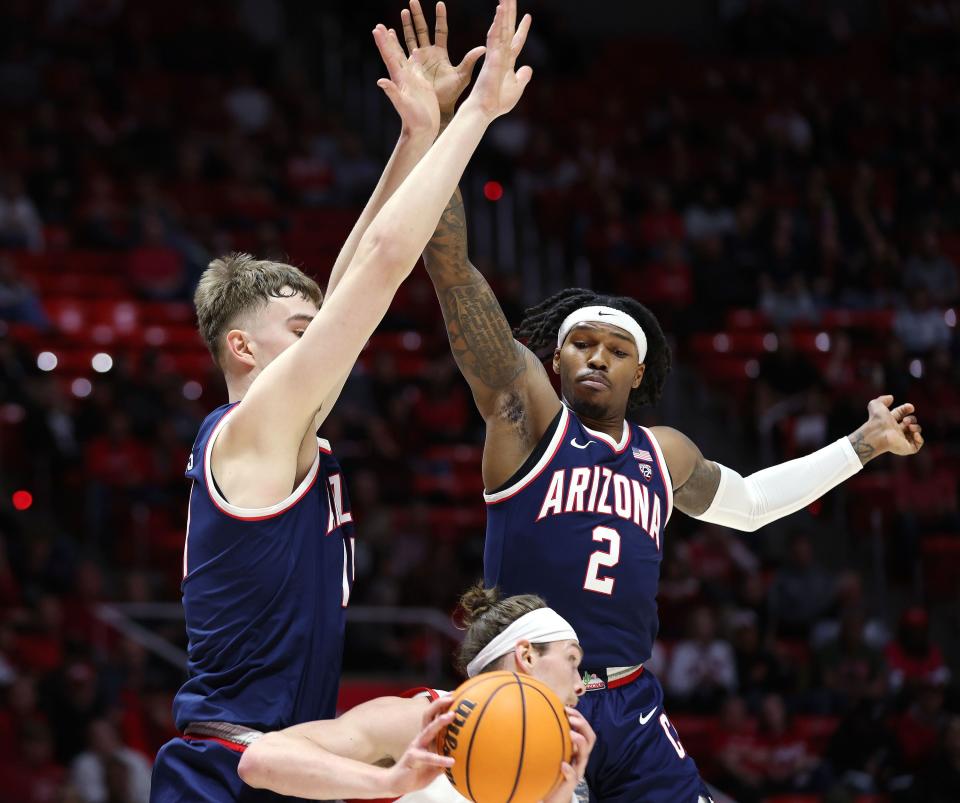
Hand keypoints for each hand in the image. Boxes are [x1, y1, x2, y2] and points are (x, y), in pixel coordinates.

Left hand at [373, 24, 440, 136]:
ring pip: (403, 57)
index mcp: (400, 79)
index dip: (383, 43)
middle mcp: (404, 78)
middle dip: (387, 40)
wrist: (423, 129)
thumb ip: (393, 93)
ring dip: (397, 44)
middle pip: (394, 54)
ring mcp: (412, 80)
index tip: (376, 29)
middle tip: (379, 26)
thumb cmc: (413, 120)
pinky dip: (414, 56)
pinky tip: (414, 50)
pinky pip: (416, 66)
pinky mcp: (421, 84)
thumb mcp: (403, 105)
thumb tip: (381, 81)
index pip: (390, 57)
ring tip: (392, 31)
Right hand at [382, 696, 454, 796]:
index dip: (443, 705)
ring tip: (451, 716)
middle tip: (452, 697)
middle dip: (439, 704)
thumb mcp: (436, 764)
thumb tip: (465, 755)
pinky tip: (451, 761)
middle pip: (429, 715)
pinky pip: (427, 757)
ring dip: (439, 722)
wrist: (397, 783)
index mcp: (427, 736)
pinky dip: (439, 759)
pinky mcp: (413, 758)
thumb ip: (447, 756)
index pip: (434, 715)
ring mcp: (416, 746)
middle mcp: (421, 738)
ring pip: (428, 731)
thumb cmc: (418, 771)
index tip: (455, 694)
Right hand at [400, 1, 485, 115]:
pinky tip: (389, 32)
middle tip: (412, 1)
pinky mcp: (410, 68)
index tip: (439, 3)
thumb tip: (483, 48)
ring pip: (410, 38)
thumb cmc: (451, 94)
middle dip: (417, 15)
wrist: (439, 108)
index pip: (440, 30)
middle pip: (421, 30)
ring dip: (406, 24)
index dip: (440, 17)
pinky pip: (401, 53)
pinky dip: (395, 42)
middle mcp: (428, 54)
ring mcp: (418, 60)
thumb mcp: (462, 76)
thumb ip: (470, 60)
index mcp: (440, 53)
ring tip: (403, 11)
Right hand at [461, 0, 532, 120]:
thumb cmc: (498, 101)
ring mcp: (496, 54)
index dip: (522, 29)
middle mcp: (501, 54)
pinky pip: (495, 36)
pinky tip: (500, 10)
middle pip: (508, 29)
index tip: (528, 16)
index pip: (517, 41)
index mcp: (508, 62)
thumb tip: (529, 68)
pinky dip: (498, 23)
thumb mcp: (517, 88)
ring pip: (501, 28)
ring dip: (503, 12)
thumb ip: (523, 77)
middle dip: (510, 13)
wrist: (486, 109)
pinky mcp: (491, 56)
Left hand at [543, 707, 595, 802]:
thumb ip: (553, 737)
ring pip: (584, 755)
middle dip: (583, 725)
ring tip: (571, 734)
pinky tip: (563, 764)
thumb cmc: (553, 770)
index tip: (568, 708)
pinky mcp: (571, 783)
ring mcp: (577, 770)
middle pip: (590, 739)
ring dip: (580, 742)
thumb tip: (539, 714)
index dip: (580, 718)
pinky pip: (572, 776)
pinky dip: (569, 770)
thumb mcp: (555, 751)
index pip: (585, 730)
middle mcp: (580, 758)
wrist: (553, 795)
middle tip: (571, 718)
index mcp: (577, 749)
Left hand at [849, 395, 923, 463]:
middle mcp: (895, 430)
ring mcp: (901, 440)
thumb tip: (891, 397)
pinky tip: (914, 434)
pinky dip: (919, 439)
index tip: (910, 407)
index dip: (906, 408)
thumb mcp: (876, 405)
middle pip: (910, 422)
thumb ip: (882, 399)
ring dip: (916, 427)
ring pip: (915, 432)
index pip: (901, 413)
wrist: (878, 433)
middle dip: (912, 419)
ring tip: (909, 427)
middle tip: (905, 420)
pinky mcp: (905, 448)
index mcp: (889, 421)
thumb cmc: (877, 420)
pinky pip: (917, 445)